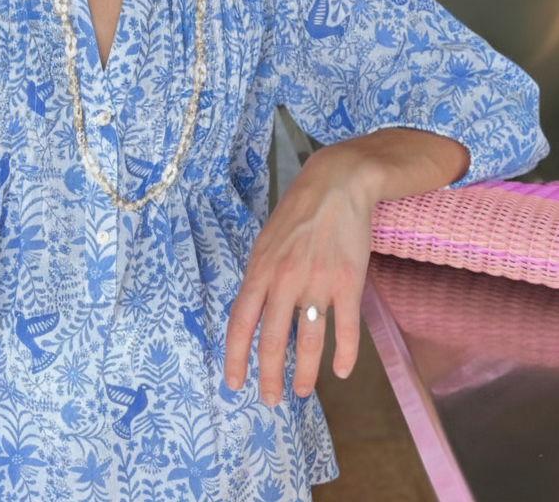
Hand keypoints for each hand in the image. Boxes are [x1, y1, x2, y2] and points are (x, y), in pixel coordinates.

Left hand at [224, 144, 372, 403]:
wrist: (337, 184)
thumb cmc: (299, 211)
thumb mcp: (267, 240)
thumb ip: (261, 276)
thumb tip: (254, 311)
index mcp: (260, 268)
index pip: (241, 321)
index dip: (236, 356)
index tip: (234, 382)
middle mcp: (285, 279)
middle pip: (272, 339)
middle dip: (269, 375)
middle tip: (270, 399)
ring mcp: (318, 283)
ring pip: (308, 341)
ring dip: (304, 372)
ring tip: (301, 391)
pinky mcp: (349, 282)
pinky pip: (345, 329)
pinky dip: (344, 354)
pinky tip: (342, 371)